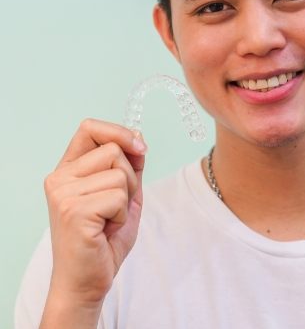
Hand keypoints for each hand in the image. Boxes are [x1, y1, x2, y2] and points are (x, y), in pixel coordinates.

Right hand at [43, 118, 147, 306]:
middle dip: (129, 177)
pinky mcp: (74, 210)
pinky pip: (119, 196)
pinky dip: (122, 214)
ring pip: (120, 174)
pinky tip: (106, 229)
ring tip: (109, 218)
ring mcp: (63, 194)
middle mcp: (59, 178)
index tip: (140, 146)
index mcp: (68, 169)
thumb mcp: (123, 193)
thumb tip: (138, 136)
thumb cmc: (104, 238)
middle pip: (113, 150)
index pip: (89, 128)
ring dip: (126, 199)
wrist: (87, 280)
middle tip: (116, 204)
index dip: (118, 131)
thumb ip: (129, 165)